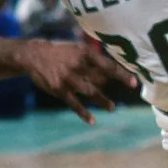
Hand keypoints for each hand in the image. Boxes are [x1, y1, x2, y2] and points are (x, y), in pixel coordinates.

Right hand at [21, 39, 136, 124]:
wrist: (34, 55)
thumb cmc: (61, 52)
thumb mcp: (77, 48)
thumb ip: (93, 58)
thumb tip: (111, 71)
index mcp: (84, 53)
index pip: (108, 65)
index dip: (122, 75)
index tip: (134, 83)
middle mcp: (78, 65)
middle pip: (100, 79)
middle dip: (112, 88)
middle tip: (126, 95)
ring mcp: (68, 78)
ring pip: (90, 91)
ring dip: (102, 101)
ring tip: (111, 108)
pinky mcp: (59, 90)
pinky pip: (74, 103)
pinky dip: (83, 113)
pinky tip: (92, 120)